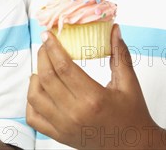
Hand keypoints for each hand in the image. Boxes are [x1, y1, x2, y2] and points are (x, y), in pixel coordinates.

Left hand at [26, 25, 160, 148]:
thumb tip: (115, 29)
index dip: (52, 47)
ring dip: (35, 77)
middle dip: (42, 56)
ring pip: (35, 96)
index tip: (48, 35)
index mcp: (93, 98)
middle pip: (46, 78)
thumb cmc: (133, 115)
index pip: (63, 67)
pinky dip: (31, 101)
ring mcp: (64, 126)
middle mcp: (75, 113)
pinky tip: (40, 89)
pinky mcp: (59, 136)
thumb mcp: (129, 83)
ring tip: (43, 67)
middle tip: (45, 45)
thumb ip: (120, 54)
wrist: (134, 148)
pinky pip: (33, 117)